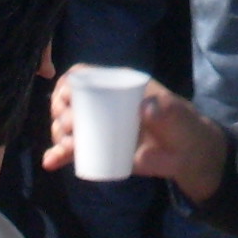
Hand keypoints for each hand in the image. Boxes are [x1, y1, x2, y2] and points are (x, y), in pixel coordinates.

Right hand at [42, 66, 229, 205]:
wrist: (188, 156)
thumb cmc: (183, 126)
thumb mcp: (178, 116)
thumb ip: (167, 110)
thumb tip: (145, 107)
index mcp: (118, 86)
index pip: (85, 76)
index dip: (69, 83)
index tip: (65, 99)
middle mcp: (103, 104)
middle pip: (70, 101)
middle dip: (61, 112)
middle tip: (68, 128)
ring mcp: (100, 128)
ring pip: (68, 126)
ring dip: (59, 134)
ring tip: (68, 145)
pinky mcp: (99, 149)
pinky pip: (74, 151)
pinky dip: (59, 155)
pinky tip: (50, 161)